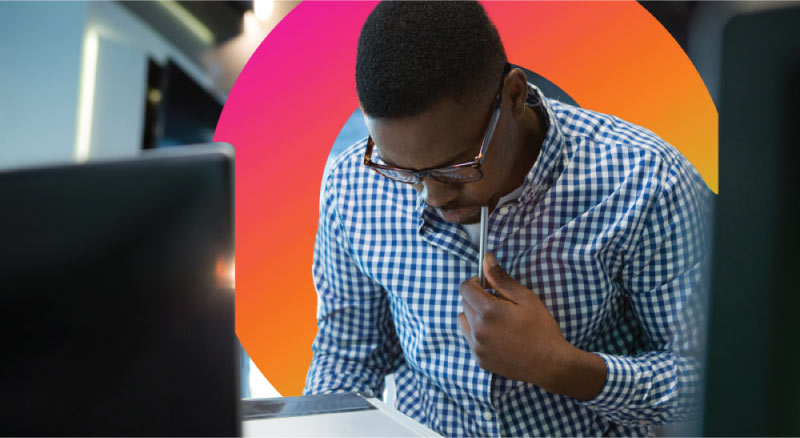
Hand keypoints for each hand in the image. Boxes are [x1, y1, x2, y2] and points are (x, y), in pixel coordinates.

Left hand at [457, 253, 605, 399]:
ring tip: (498, 320)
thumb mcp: (525, 298)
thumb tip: (486, 259)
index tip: (488, 285)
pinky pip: (470, 339)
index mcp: (487, 311)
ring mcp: (477, 346)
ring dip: (476, 316)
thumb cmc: (541, 328)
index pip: (465, 288)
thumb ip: (501, 278)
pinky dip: (478, 333)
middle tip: (500, 304)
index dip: (476, 282)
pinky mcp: (479, 359)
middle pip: (465, 303)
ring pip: (465, 321)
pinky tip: (498, 336)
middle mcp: (477, 329)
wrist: (550, 364)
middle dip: (478, 299)